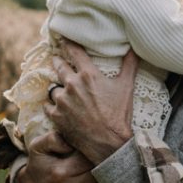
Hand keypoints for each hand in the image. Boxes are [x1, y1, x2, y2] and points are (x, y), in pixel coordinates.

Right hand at [11, 130, 110, 182]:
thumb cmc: (39, 166)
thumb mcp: (38, 147)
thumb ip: (53, 139)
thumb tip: (71, 142)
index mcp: (60, 171)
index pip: (90, 158)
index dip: (98, 151)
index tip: (104, 146)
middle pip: (99, 173)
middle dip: (108, 164)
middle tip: (116, 155)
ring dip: (112, 179)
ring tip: (117, 168)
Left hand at [46, 42, 136, 164]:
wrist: (109, 143)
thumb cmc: (119, 115)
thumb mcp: (127, 87)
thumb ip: (130, 65)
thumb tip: (135, 49)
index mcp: (88, 75)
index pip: (74, 52)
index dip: (67, 43)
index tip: (61, 38)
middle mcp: (72, 84)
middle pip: (58, 66)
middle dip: (57, 62)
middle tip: (56, 60)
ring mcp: (62, 101)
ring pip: (53, 88)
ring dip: (57, 89)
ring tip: (61, 92)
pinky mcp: (56, 116)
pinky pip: (48, 106)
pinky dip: (52, 107)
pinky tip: (57, 108)